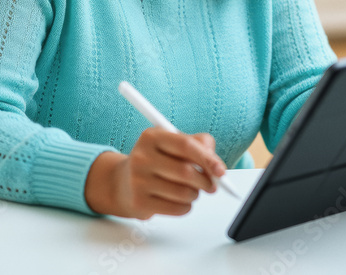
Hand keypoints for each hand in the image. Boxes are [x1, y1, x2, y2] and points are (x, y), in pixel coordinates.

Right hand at [85, 127, 225, 218]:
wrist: (124, 182)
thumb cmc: (157, 160)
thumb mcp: (174, 144)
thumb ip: (200, 144)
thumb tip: (216, 163)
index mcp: (151, 136)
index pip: (185, 145)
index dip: (207, 159)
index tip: (221, 171)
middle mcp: (141, 156)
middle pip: (186, 172)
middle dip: (206, 181)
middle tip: (212, 184)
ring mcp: (138, 180)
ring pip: (184, 193)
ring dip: (196, 194)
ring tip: (191, 190)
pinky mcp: (139, 202)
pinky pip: (177, 208)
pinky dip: (186, 206)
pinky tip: (179, 200)